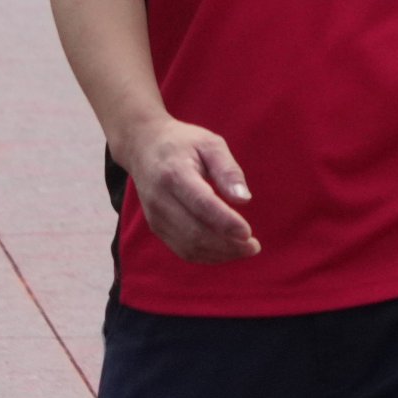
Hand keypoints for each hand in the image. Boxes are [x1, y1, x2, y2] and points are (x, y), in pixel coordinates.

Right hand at [115, 116, 259, 263]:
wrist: (144, 147)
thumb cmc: (184, 143)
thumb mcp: (210, 144)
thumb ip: (228, 170)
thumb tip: (244, 199)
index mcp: (174, 174)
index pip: (201, 204)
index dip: (225, 222)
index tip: (248, 233)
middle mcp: (160, 199)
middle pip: (194, 231)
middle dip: (226, 244)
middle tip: (254, 247)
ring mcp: (155, 216)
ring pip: (187, 245)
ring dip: (218, 253)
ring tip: (245, 249)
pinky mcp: (156, 226)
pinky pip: (180, 248)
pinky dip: (205, 255)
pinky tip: (226, 251)